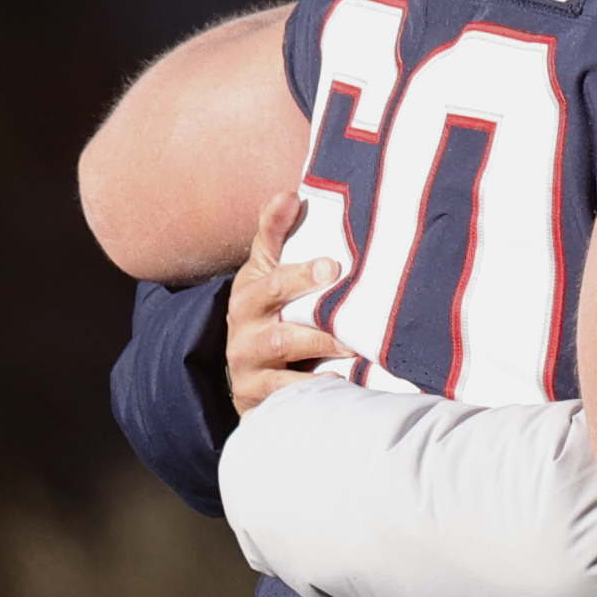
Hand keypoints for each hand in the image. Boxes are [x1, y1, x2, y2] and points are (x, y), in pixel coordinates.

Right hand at [224, 186, 353, 411]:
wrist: (247, 370)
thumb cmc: (266, 312)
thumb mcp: (265, 271)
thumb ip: (275, 234)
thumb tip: (289, 194)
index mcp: (247, 298)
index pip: (271, 283)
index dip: (299, 275)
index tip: (333, 266)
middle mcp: (242, 336)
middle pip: (279, 333)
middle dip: (317, 329)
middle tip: (354, 324)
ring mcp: (248, 372)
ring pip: (282, 370)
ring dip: (319, 361)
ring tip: (354, 354)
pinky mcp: (256, 402)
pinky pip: (285, 400)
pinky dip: (312, 395)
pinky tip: (340, 388)